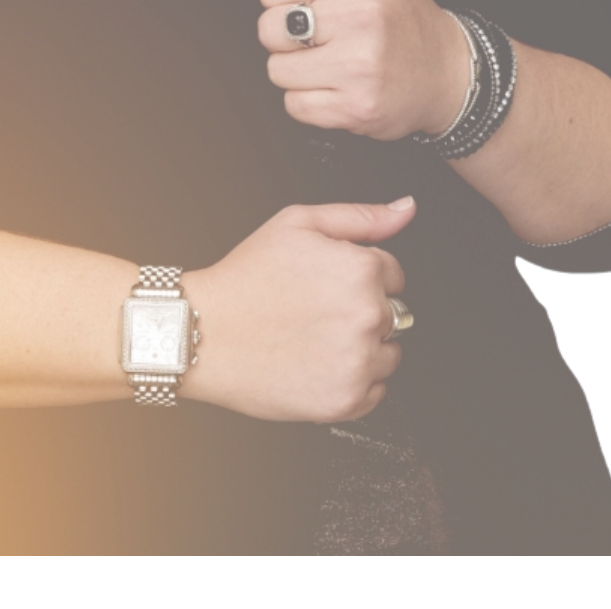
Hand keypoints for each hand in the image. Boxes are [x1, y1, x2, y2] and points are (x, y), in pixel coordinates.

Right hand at [183, 198, 414, 422]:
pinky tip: (315, 364)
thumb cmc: (246, 277)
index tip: (324, 283)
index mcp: (362, 270)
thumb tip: (406, 208)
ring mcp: (359, 363)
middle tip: (314, 310)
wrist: (204, 333)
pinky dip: (351, 382)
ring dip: (362, 348)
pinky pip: (374, 392)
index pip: (392, 274)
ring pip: (388, 354)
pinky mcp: (345, 402)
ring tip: (312, 338)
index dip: (356, 275)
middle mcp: (368, 317)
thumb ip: (361, 217)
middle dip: (361, 310)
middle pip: (394, 314)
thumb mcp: (298, 224)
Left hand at [235, 0, 471, 140]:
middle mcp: (360, 15)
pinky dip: (311, 99)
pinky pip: (295, 106)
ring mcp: (359, 65)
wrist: (446, 68)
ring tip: (334, 57)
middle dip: (287, 33)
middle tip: (325, 32)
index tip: (316, 1)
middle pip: (268, 30)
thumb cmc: (399, 6)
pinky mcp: (357, 107)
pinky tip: (339, 83)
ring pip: (277, 70)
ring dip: (298, 69)